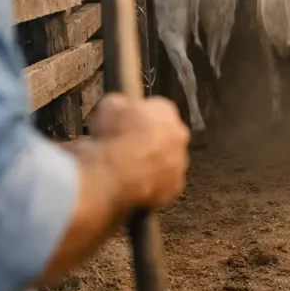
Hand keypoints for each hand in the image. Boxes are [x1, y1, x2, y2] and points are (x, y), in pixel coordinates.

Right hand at [88, 94, 189, 212]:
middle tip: (130, 146)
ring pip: (168, 159)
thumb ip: (122, 105)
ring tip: (129, 167)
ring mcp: (180, 162)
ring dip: (154, 162)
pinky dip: (153, 182)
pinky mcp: (175, 185)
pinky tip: (135, 183)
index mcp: (166, 110)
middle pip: (167, 134)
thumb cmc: (112, 137)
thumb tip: (121, 108)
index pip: (158, 109)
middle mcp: (179, 134)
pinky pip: (165, 182)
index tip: (129, 123)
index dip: (141, 117)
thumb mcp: (109, 105)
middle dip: (152, 139)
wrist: (112, 173)